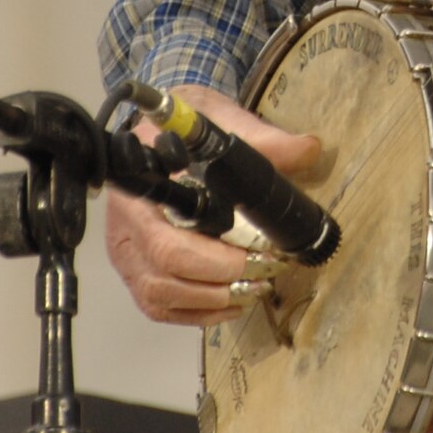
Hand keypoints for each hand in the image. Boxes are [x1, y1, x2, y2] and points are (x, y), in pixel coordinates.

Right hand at [104, 82, 319, 326]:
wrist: (157, 131)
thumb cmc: (185, 128)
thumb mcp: (220, 118)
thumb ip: (261, 137)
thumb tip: (308, 149)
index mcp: (139, 187)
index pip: (163, 237)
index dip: (211, 256)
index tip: (257, 251)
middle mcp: (124, 226)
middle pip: (163, 273)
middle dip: (221, 279)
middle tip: (267, 269)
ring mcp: (126, 253)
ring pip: (159, 297)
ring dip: (211, 301)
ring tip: (255, 288)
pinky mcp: (136, 271)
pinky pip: (159, 307)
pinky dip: (197, 314)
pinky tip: (232, 304)